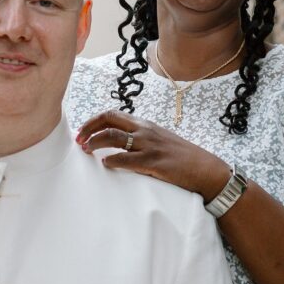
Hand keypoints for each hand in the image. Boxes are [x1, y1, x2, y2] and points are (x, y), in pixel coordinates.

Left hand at [75, 110, 230, 199]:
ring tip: (86, 150)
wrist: (205, 169)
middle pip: (109, 120)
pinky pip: (127, 159)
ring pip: (114, 137)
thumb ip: (140, 138)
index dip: (94, 121)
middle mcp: (144, 130)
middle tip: (79, 140)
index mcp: (144, 125)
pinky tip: (105, 164)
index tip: (83, 131)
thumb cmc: (181, 157)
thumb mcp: (159, 140)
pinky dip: (112, 160)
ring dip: (95, 142)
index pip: (113, 114)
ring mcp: (149, 145)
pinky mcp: (154, 162)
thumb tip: (118, 143)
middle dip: (89, 128)